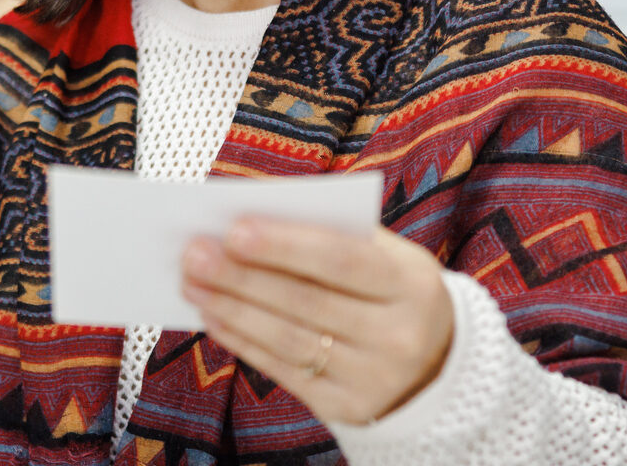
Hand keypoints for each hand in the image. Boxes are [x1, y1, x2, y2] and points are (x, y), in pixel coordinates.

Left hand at [181, 219, 453, 425]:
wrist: (435, 360)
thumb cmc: (391, 288)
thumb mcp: (386, 254)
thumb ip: (332, 233)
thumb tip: (251, 219)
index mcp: (412, 284)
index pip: (342, 260)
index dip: (286, 246)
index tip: (234, 228)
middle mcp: (398, 336)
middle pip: (306, 302)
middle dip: (242, 276)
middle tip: (193, 252)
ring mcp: (373, 379)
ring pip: (288, 340)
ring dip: (231, 308)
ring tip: (191, 281)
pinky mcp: (346, 408)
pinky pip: (283, 371)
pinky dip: (241, 341)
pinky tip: (212, 315)